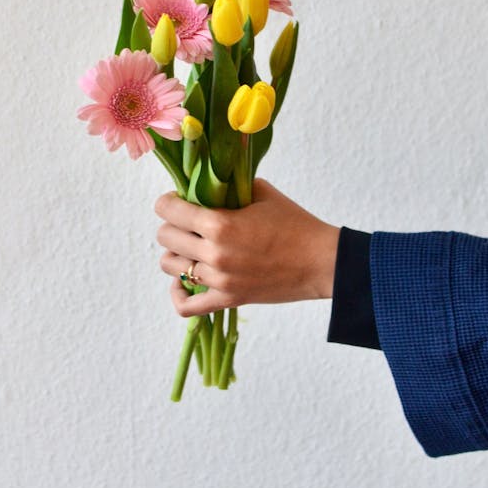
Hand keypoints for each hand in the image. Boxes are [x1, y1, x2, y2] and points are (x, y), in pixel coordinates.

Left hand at [154, 179, 339, 315]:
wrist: (321, 261)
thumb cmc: (296, 224)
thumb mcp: (262, 192)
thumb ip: (230, 186)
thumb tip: (208, 182)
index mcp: (220, 224)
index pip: (168, 210)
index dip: (168, 201)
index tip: (178, 200)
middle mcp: (214, 253)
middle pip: (165, 237)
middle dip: (172, 224)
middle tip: (188, 221)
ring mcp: (219, 280)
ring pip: (171, 266)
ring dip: (176, 253)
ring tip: (191, 247)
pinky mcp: (228, 299)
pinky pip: (187, 306)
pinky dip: (178, 294)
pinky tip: (184, 282)